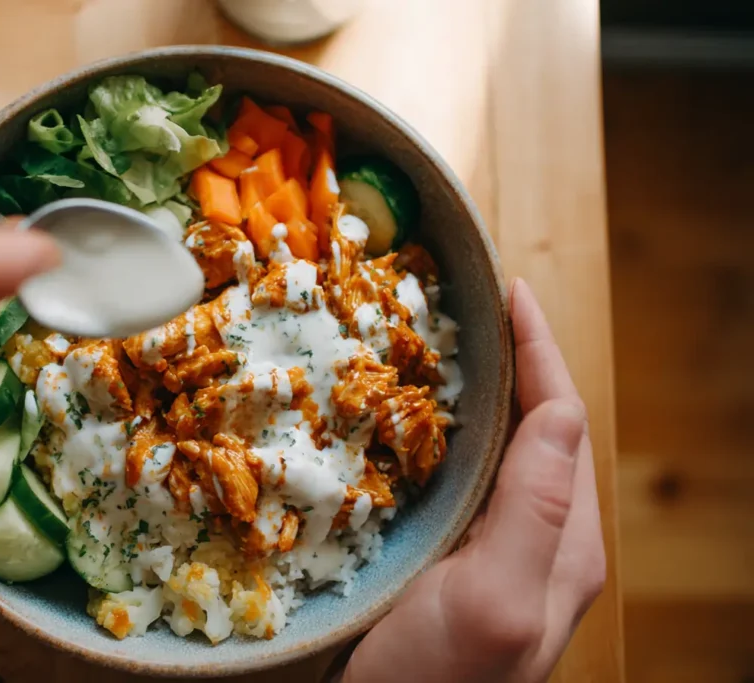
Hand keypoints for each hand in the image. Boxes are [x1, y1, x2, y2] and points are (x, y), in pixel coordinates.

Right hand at [340, 278, 605, 682]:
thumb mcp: (494, 599)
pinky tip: (410, 424)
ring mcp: (492, 557)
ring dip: (479, 396)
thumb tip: (558, 409)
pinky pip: (460, 482)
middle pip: (536, 432)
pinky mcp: (449, 566)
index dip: (541, 354)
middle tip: (471, 309)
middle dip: (512, 363)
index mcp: (561, 546)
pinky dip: (443, 437)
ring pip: (498, 455)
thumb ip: (537, 509)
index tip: (511, 293)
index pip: (562, 424)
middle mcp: (536, 546)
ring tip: (444, 348)